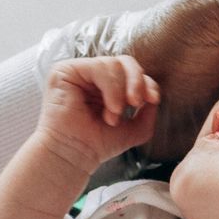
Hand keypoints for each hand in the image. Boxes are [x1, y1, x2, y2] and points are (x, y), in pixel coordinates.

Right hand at [36, 56, 159, 171]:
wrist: (75, 156)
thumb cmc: (97, 145)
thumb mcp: (135, 129)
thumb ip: (148, 111)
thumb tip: (154, 94)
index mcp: (105, 86)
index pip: (131, 72)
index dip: (146, 83)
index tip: (153, 100)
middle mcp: (91, 76)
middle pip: (125, 61)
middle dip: (137, 81)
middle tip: (136, 103)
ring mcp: (77, 71)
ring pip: (113, 64)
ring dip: (120, 91)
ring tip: (114, 115)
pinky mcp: (64, 71)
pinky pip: (99, 66)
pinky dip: (111, 87)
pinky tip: (110, 108)